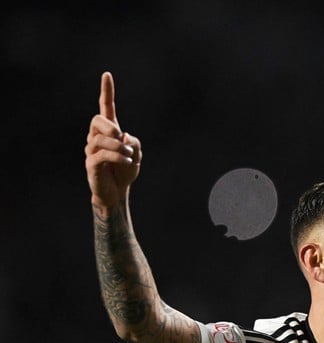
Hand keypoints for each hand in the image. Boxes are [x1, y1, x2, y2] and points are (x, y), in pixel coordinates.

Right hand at [84, 71, 141, 208]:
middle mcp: (97, 137)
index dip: (106, 92)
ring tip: (129, 156)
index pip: (105, 107)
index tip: (107, 75)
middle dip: (110, 127)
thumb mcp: (136, 153)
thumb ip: (134, 142)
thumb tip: (123, 137)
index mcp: (109, 131)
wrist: (117, 192)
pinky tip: (127, 161)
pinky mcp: (91, 164)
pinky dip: (117, 156)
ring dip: (118, 146)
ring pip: (99, 138)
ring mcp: (92, 150)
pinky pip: (102, 155)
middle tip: (122, 140)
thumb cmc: (125, 170)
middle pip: (97, 120)